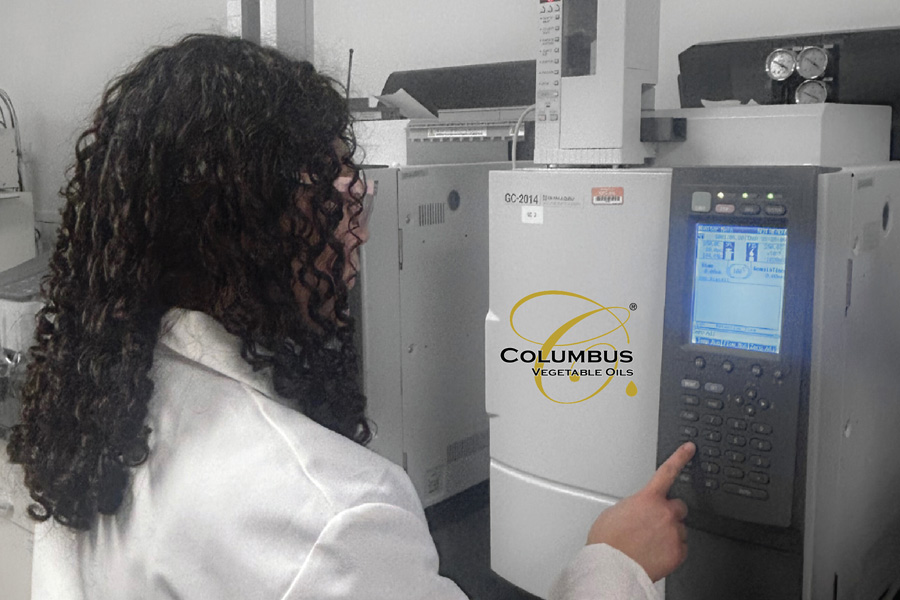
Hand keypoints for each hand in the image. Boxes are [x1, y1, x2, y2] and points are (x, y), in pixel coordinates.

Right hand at [585, 442, 695, 581]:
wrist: (613, 567)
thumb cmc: (608, 541)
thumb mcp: (615, 512)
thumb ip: (634, 506)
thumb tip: (637, 510)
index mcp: (648, 498)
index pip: (667, 471)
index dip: (680, 457)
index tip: (689, 448)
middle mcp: (664, 512)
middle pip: (678, 507)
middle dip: (670, 513)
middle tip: (655, 525)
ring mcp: (674, 532)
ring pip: (679, 530)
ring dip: (669, 534)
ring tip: (650, 544)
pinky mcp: (678, 552)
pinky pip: (680, 548)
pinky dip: (670, 551)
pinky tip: (655, 554)